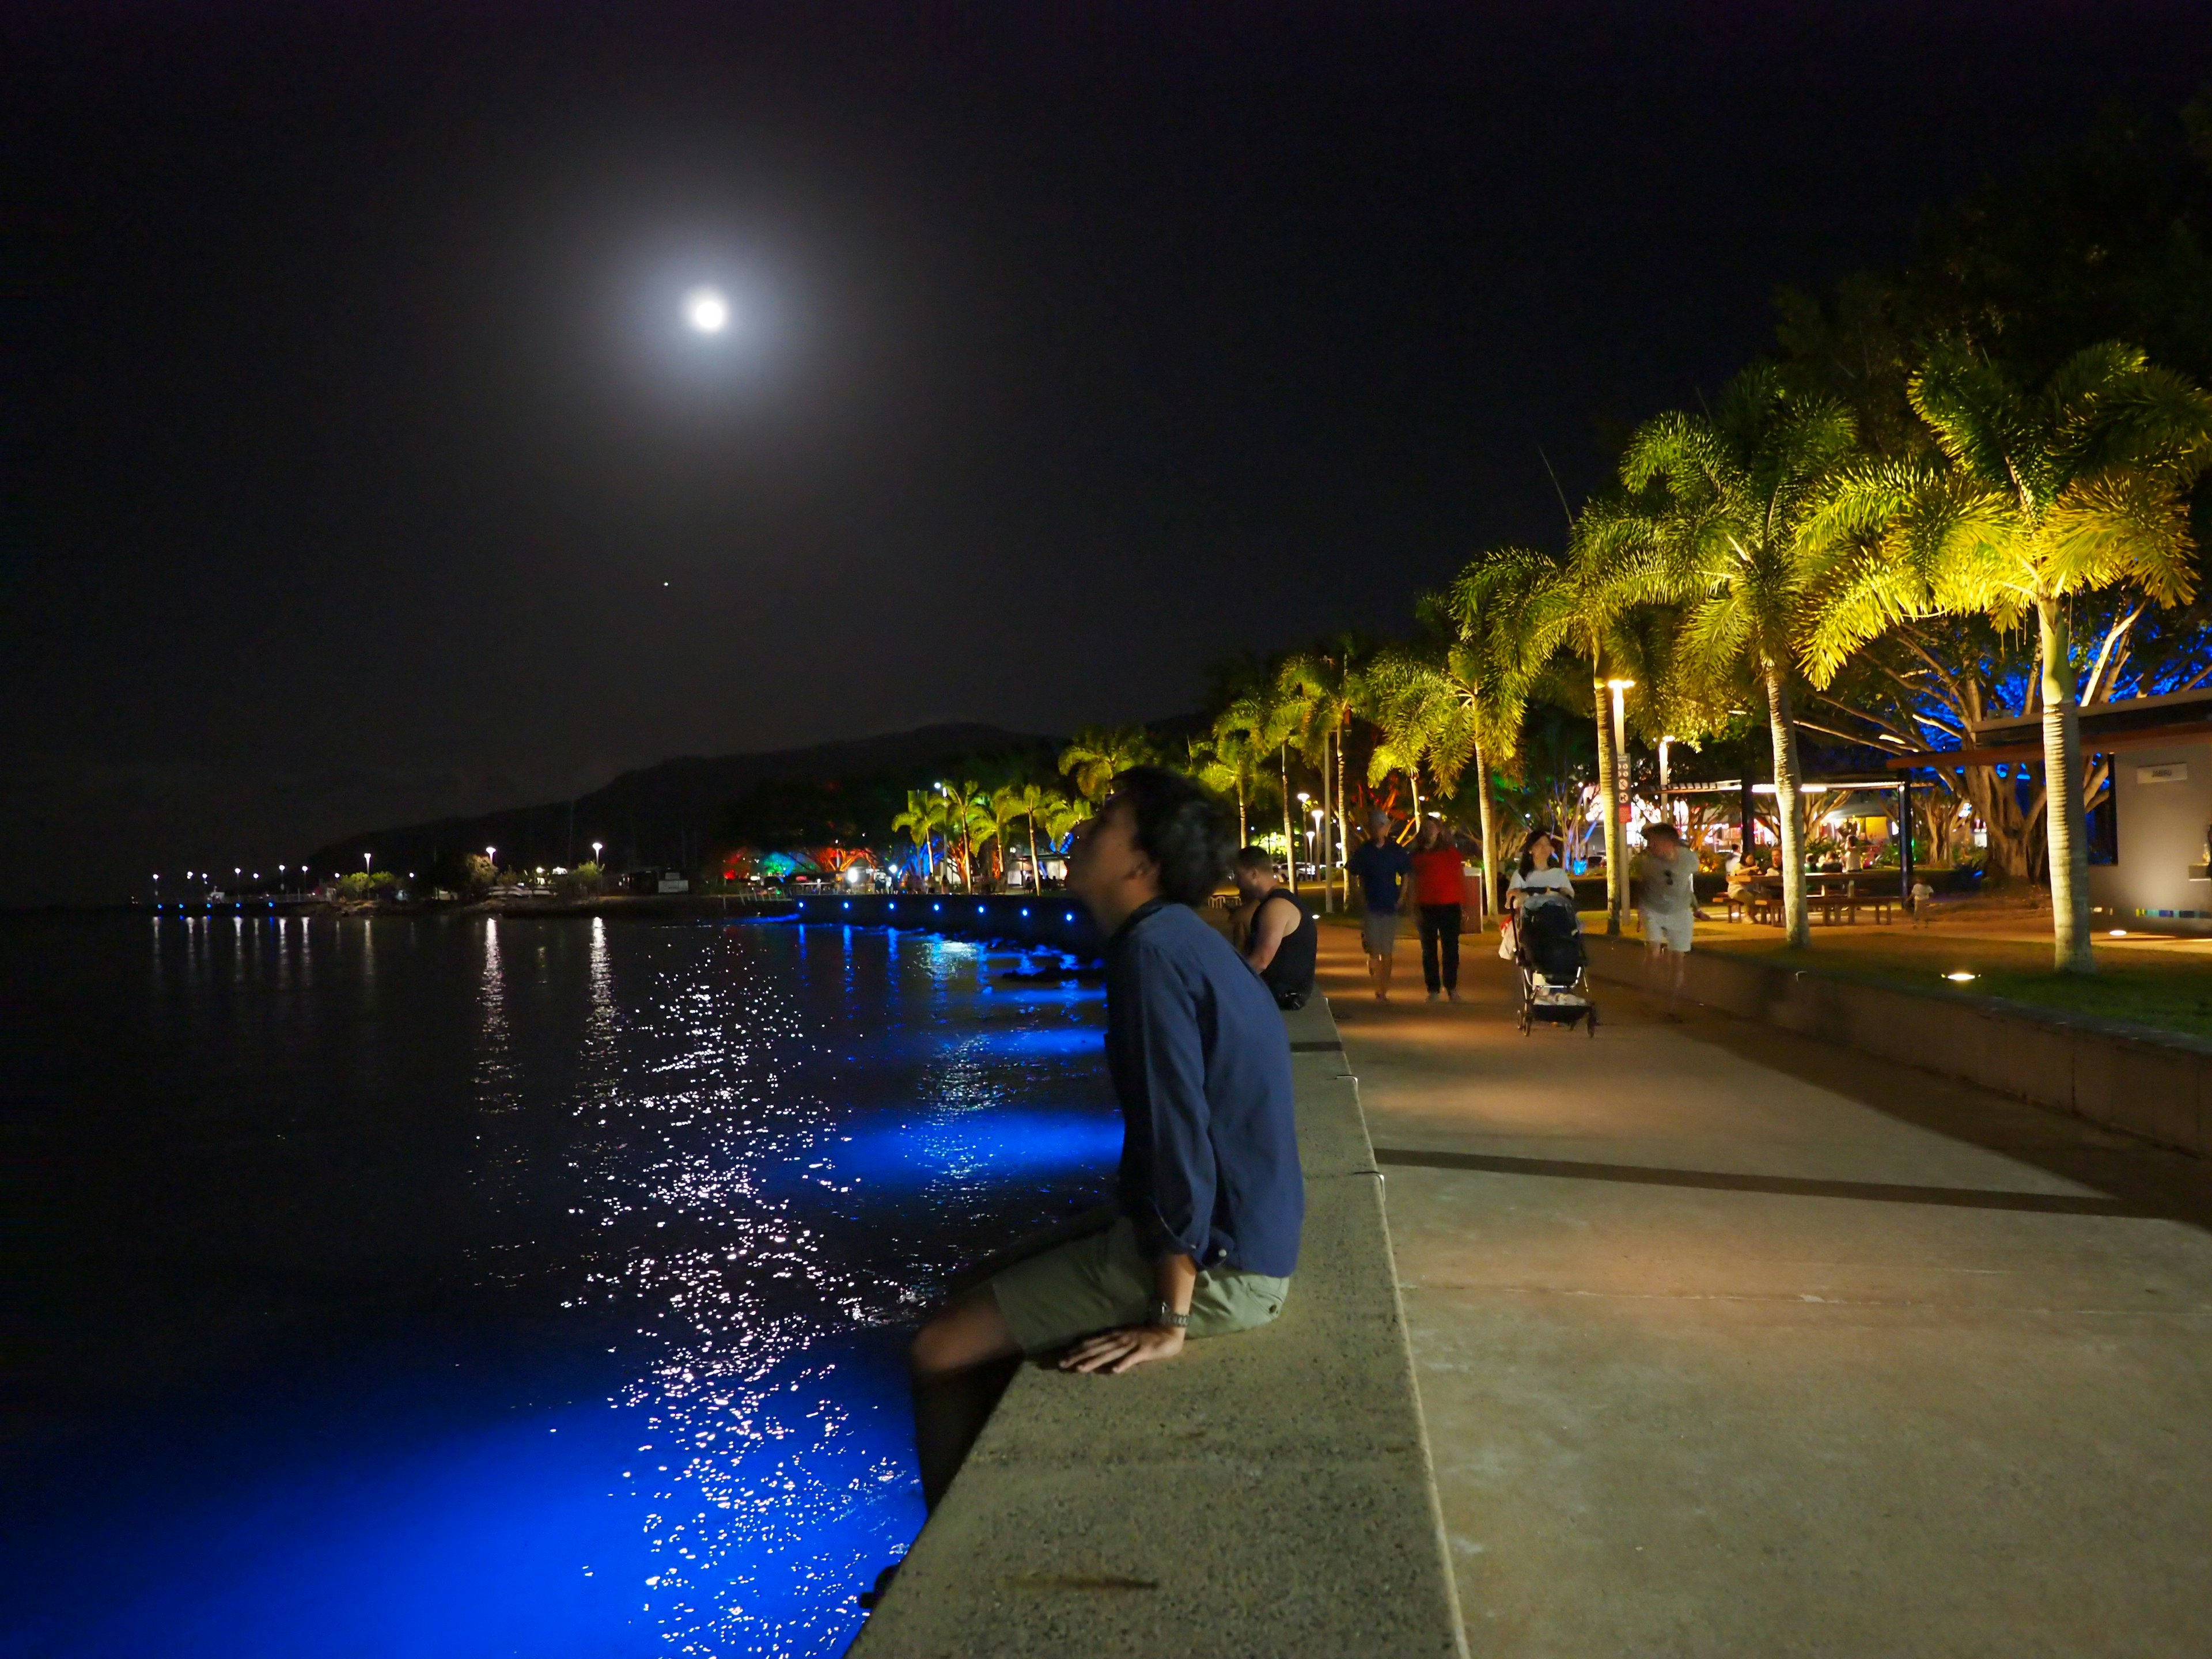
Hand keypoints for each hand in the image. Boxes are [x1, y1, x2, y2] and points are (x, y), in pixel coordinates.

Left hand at [1059, 1323, 1186, 1374]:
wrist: (1168, 1331)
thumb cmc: (1145, 1336)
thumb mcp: (1125, 1338)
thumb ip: (1111, 1344)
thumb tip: (1094, 1352)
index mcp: (1114, 1336)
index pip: (1091, 1344)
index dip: (1076, 1351)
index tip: (1063, 1358)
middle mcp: (1119, 1339)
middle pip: (1095, 1349)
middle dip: (1078, 1357)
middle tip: (1062, 1365)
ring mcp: (1131, 1344)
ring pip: (1109, 1354)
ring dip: (1094, 1361)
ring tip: (1080, 1369)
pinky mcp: (1144, 1350)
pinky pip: (1132, 1358)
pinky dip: (1123, 1364)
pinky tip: (1114, 1371)